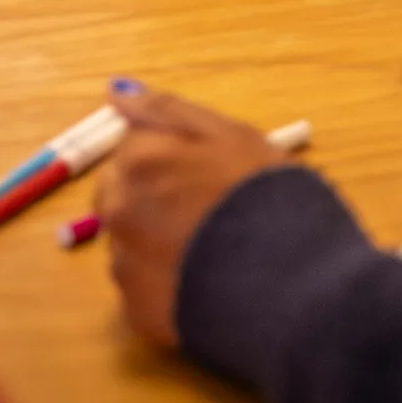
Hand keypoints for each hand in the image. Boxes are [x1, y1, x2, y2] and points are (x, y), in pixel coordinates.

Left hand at [96, 84, 285, 347]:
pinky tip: (201, 280)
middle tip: (202, 207)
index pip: (134, 144)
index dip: (171, 155)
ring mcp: (124, 263)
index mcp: (140, 159)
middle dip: (149, 194)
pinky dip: (162, 281)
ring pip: (128, 239)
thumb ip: (167, 110)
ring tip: (206, 248)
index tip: (204, 169)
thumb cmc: (264, 195)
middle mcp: (118, 208)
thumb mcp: (230, 135)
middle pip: (119, 191)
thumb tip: (115, 91)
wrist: (286, 280)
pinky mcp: (135, 310)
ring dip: (153, 238)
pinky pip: (141, 286)